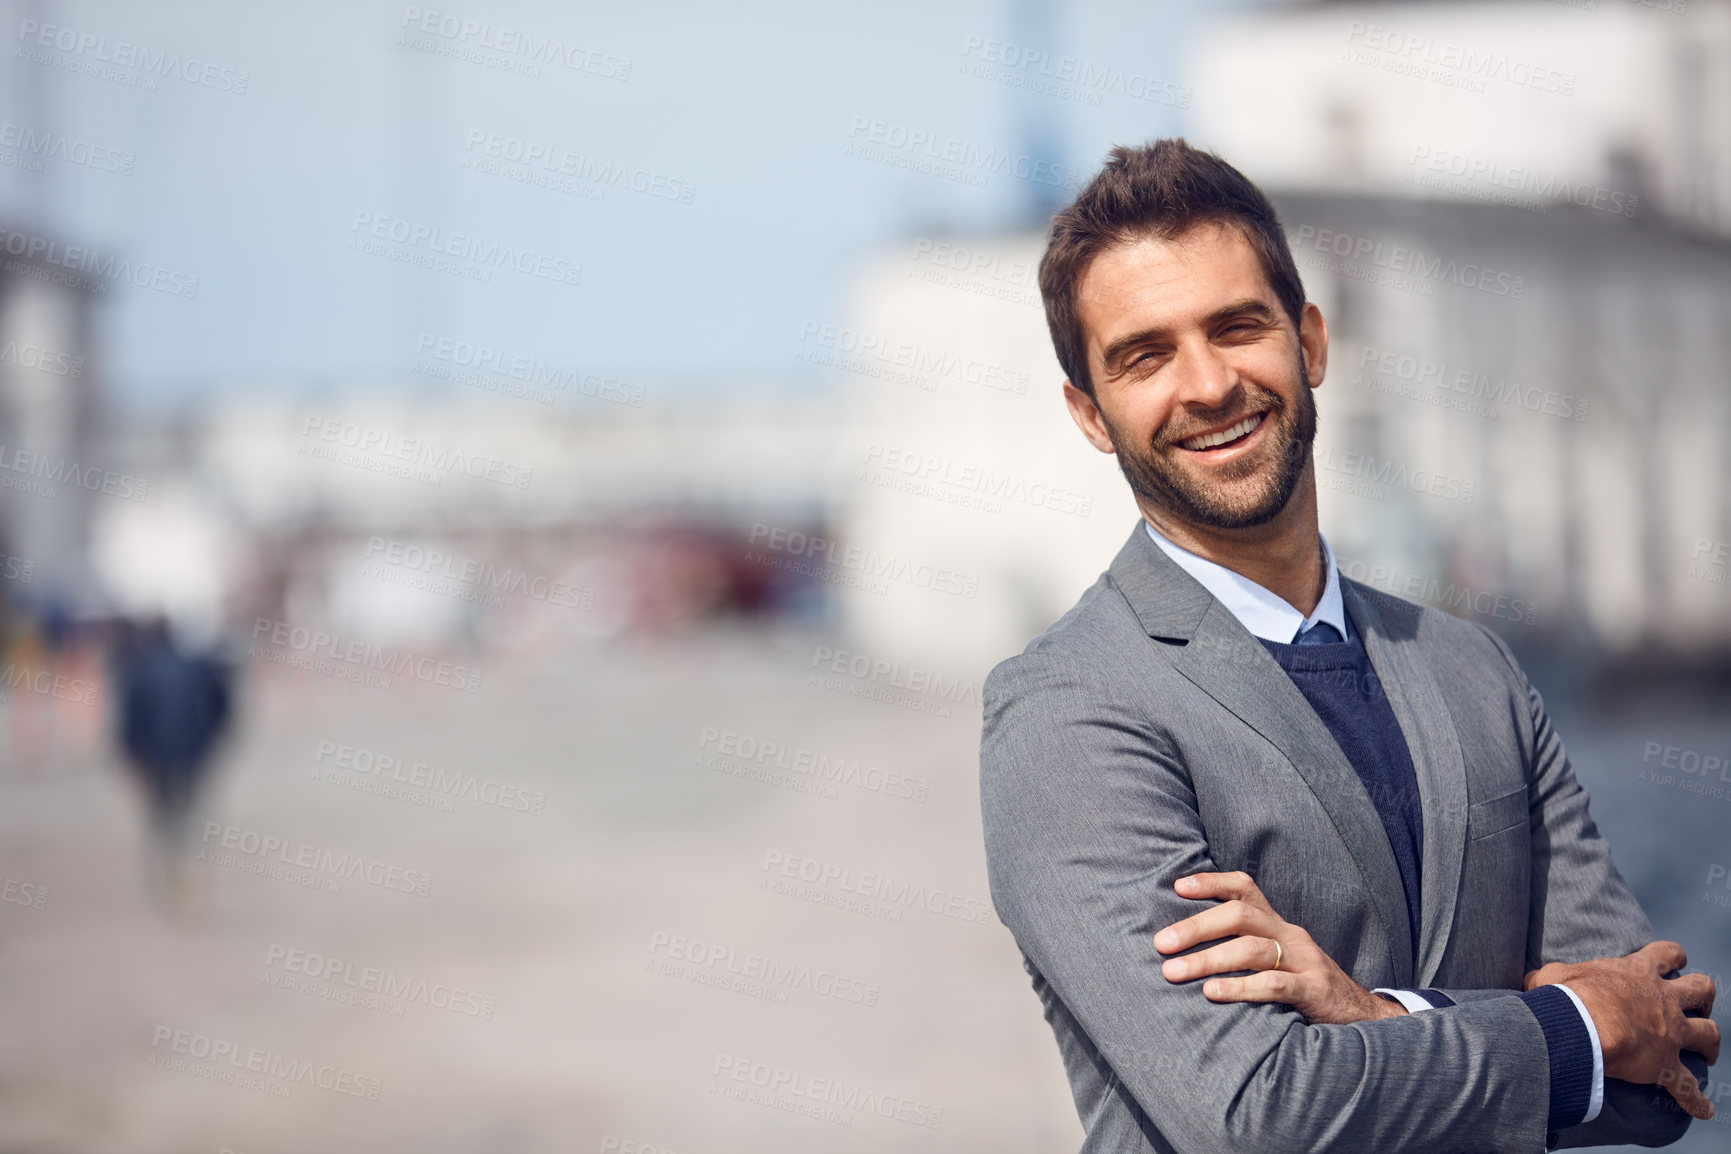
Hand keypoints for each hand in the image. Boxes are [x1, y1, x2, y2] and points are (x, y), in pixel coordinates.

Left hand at [1154, 871, 1405, 1023]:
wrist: (1363, 1016)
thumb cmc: (1304, 987)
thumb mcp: (1277, 959)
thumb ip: (1242, 948)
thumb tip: (1185, 946)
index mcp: (1277, 925)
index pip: (1244, 889)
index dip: (1211, 882)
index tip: (1177, 886)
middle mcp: (1290, 936)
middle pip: (1240, 916)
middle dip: (1196, 927)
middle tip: (1162, 943)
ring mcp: (1305, 961)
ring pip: (1251, 949)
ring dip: (1208, 959)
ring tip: (1174, 972)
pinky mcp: (1314, 991)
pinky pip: (1274, 984)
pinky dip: (1240, 987)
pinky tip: (1212, 993)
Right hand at [1525, 942, 1719, 1119]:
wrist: (1584, 1026)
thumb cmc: (1568, 997)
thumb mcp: (1554, 976)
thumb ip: (1552, 975)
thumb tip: (1532, 980)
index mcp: (1638, 973)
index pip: (1668, 953)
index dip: (1673, 956)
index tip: (1674, 962)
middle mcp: (1663, 999)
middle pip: (1702, 989)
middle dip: (1704, 998)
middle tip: (1696, 1007)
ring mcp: (1671, 1032)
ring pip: (1710, 1035)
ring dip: (1710, 1044)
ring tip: (1707, 1053)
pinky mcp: (1667, 1065)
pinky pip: (1688, 1087)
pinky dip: (1696, 1100)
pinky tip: (1703, 1109)